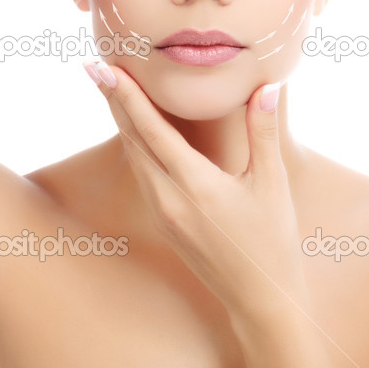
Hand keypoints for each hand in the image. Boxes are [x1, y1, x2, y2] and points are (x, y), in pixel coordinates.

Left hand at [84, 60, 308, 319]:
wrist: (260, 300)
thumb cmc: (272, 241)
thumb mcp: (272, 184)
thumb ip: (264, 132)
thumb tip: (268, 86)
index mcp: (195, 185)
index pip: (151, 129)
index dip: (125, 96)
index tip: (105, 68)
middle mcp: (169, 198)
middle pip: (131, 139)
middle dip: (113, 101)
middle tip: (96, 67)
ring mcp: (162, 212)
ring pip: (133, 157)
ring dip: (122, 121)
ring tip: (110, 89)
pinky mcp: (163, 222)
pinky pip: (142, 174)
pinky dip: (135, 145)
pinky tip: (135, 130)